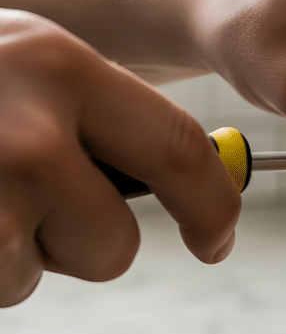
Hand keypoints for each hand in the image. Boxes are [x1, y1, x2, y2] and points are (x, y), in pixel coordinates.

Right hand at [0, 11, 239, 306]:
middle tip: (39, 216)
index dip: (210, 206)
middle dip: (91, 248)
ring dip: (17, 254)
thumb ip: (89, 103)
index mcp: (60, 67)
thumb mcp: (16, 58)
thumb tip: (178, 168)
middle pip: (117, 245)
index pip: (178, 149)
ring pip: (44, 275)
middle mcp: (31, 133)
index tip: (218, 237)